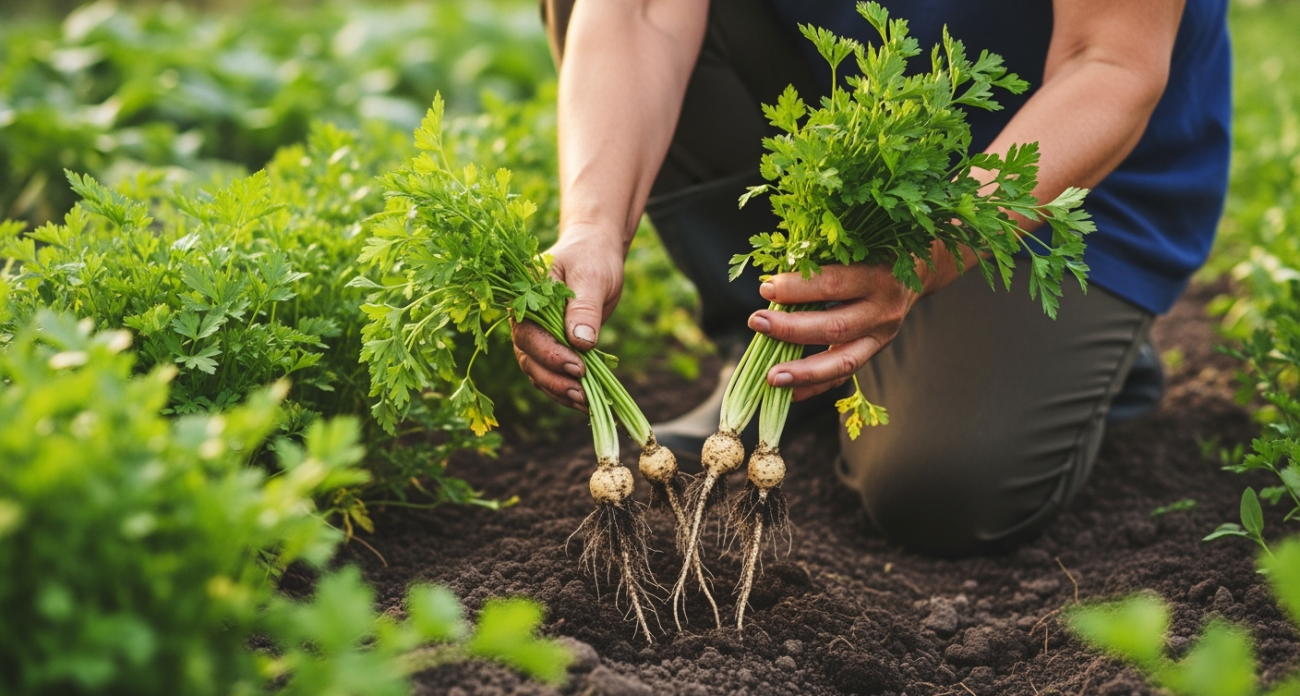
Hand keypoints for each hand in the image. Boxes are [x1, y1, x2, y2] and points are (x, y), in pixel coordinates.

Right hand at [511, 227, 625, 410]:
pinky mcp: (552, 346)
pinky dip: (565, 389)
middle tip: (581, 392)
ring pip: (537, 371)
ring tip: (584, 403)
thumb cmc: (591, 257)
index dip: (549, 354)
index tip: (577, 366)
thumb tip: (581, 344)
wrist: (596, 253)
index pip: (528, 333)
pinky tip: (584, 403)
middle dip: (553, 378)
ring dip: (558, 390)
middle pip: (528, 357)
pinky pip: (552, 373)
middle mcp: (524, 319)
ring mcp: (537, 335)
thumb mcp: (591, 276)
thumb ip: (584, 308)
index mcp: (524, 297)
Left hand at [748, 264, 924, 402]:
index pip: (833, 284)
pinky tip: (788, 393)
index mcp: (878, 275)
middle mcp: (883, 310)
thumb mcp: (853, 248)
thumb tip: (770, 287)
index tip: (766, 289)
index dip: (797, 288)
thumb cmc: (871, 252)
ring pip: (843, 361)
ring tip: (771, 377)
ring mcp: (881, 336)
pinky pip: (843, 375)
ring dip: (803, 372)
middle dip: (792, 328)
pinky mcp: (874, 352)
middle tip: (757, 323)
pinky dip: (814, 387)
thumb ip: (819, 264)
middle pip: (836, 326)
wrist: (913, 270)